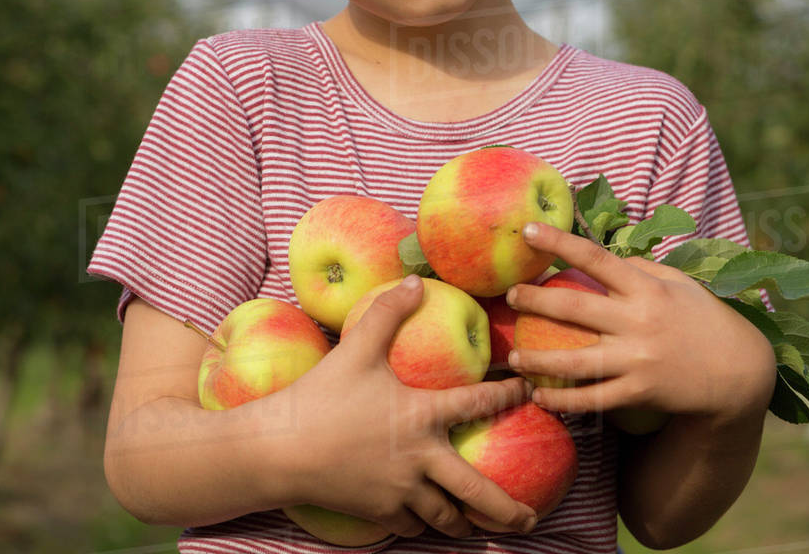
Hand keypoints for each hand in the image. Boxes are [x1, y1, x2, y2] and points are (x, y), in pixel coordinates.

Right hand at [266, 275, 539, 539]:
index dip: (508, 396)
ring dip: (466, 522)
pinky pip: (411, 526)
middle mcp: (420, 459)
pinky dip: (424, 526)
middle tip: (531, 519)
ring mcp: (400, 491)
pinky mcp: (378, 511)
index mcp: (422, 416)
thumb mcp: (356, 349)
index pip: (479, 403)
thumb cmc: (319, 397)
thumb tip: (415, 281)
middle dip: (507, 509)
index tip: (529, 393)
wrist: (278, 450)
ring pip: (445, 517)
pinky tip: (430, 524)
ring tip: (483, 527)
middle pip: (476, 491)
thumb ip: (387, 313)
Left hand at [505, 223, 776, 422]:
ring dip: (538, 359)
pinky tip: (539, 396)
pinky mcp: (639, 392)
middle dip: (536, 300)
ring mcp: (638, 360)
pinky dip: (563, 399)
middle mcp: (639, 322)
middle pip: (576, 309)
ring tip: (513, 356)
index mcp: (647, 289)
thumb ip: (641, 269)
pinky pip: (593, 399)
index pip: (597, 259)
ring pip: (577, 361)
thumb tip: (604, 257)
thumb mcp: (680, 285)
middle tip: (510, 294)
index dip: (561, 242)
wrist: (739, 373)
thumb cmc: (705, 320)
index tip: (528, 230)